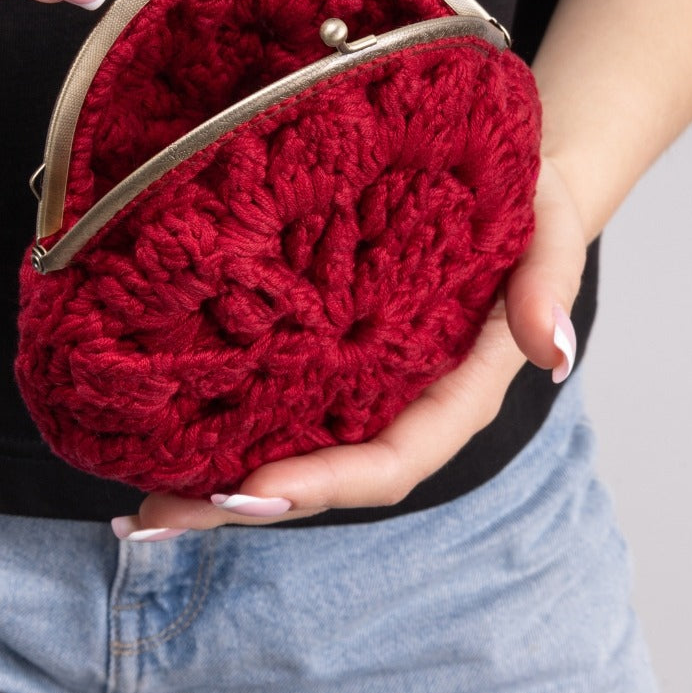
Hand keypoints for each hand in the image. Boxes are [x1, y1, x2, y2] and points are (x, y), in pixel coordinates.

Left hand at [111, 156, 586, 539]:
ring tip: (139, 503)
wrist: (503, 176)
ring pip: (290, 444)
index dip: (328, 482)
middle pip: (324, 472)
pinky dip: (223, 420)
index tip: (255, 491)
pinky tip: (160, 429)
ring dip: (217, 480)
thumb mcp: (551, 229)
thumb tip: (550, 350)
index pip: (395, 457)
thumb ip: (550, 285)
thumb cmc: (530, 204)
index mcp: (459, 388)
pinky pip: (278, 393)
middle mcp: (403, 400)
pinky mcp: (330, 344)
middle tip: (157, 516)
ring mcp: (361, 377)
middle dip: (244, 503)